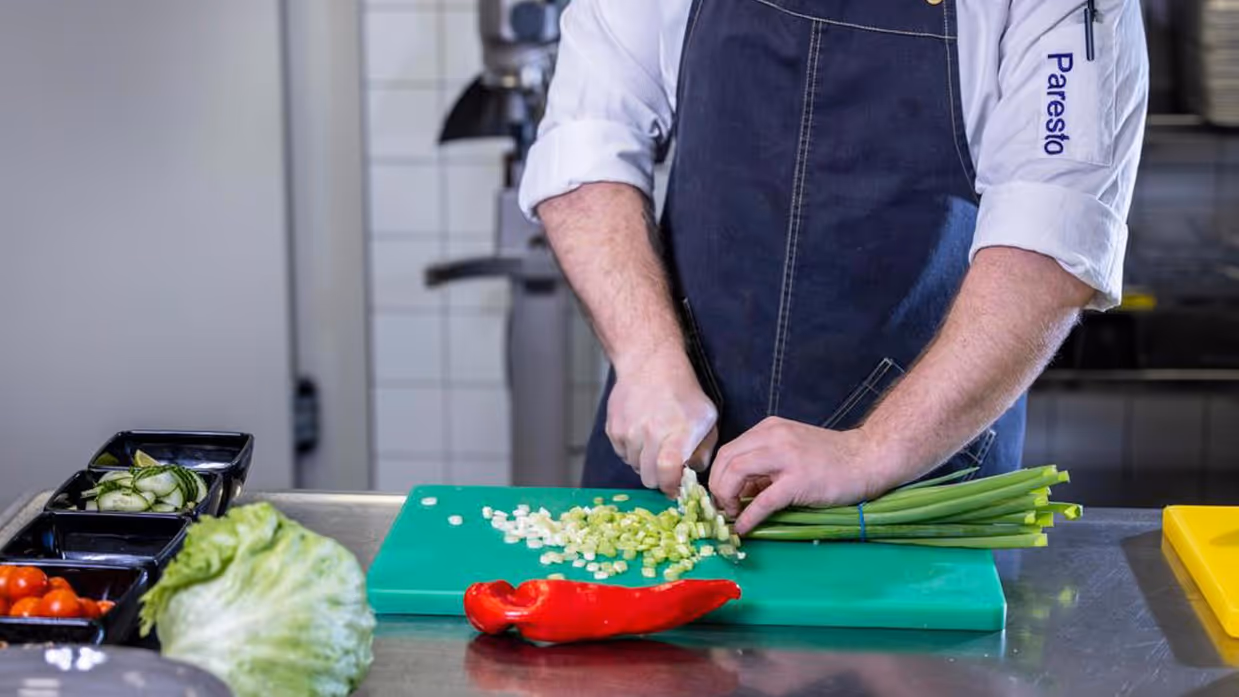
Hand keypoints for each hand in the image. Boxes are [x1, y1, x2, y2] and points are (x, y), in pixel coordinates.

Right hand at [607, 346, 718, 495]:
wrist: (650, 363)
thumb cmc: (683, 392)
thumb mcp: (706, 418)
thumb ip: (704, 450)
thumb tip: (691, 473)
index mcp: (677, 433)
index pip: (667, 473)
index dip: (671, 486)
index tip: (675, 487)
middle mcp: (650, 433)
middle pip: (649, 478)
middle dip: (659, 478)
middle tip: (667, 466)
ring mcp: (628, 431)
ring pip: (635, 467)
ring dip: (645, 462)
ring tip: (654, 442)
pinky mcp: (613, 429)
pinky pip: (622, 454)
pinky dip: (631, 451)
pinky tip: (641, 432)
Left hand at [709, 417, 906, 534]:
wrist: (867, 458)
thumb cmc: (830, 458)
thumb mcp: (790, 450)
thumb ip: (764, 465)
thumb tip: (737, 492)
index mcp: (768, 429)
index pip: (728, 451)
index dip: (717, 476)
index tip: (720, 496)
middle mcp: (773, 436)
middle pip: (726, 461)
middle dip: (717, 488)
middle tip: (724, 508)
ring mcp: (786, 457)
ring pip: (736, 474)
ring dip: (727, 498)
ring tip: (733, 515)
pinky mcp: (798, 481)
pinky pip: (762, 501)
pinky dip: (748, 516)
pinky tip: (744, 528)